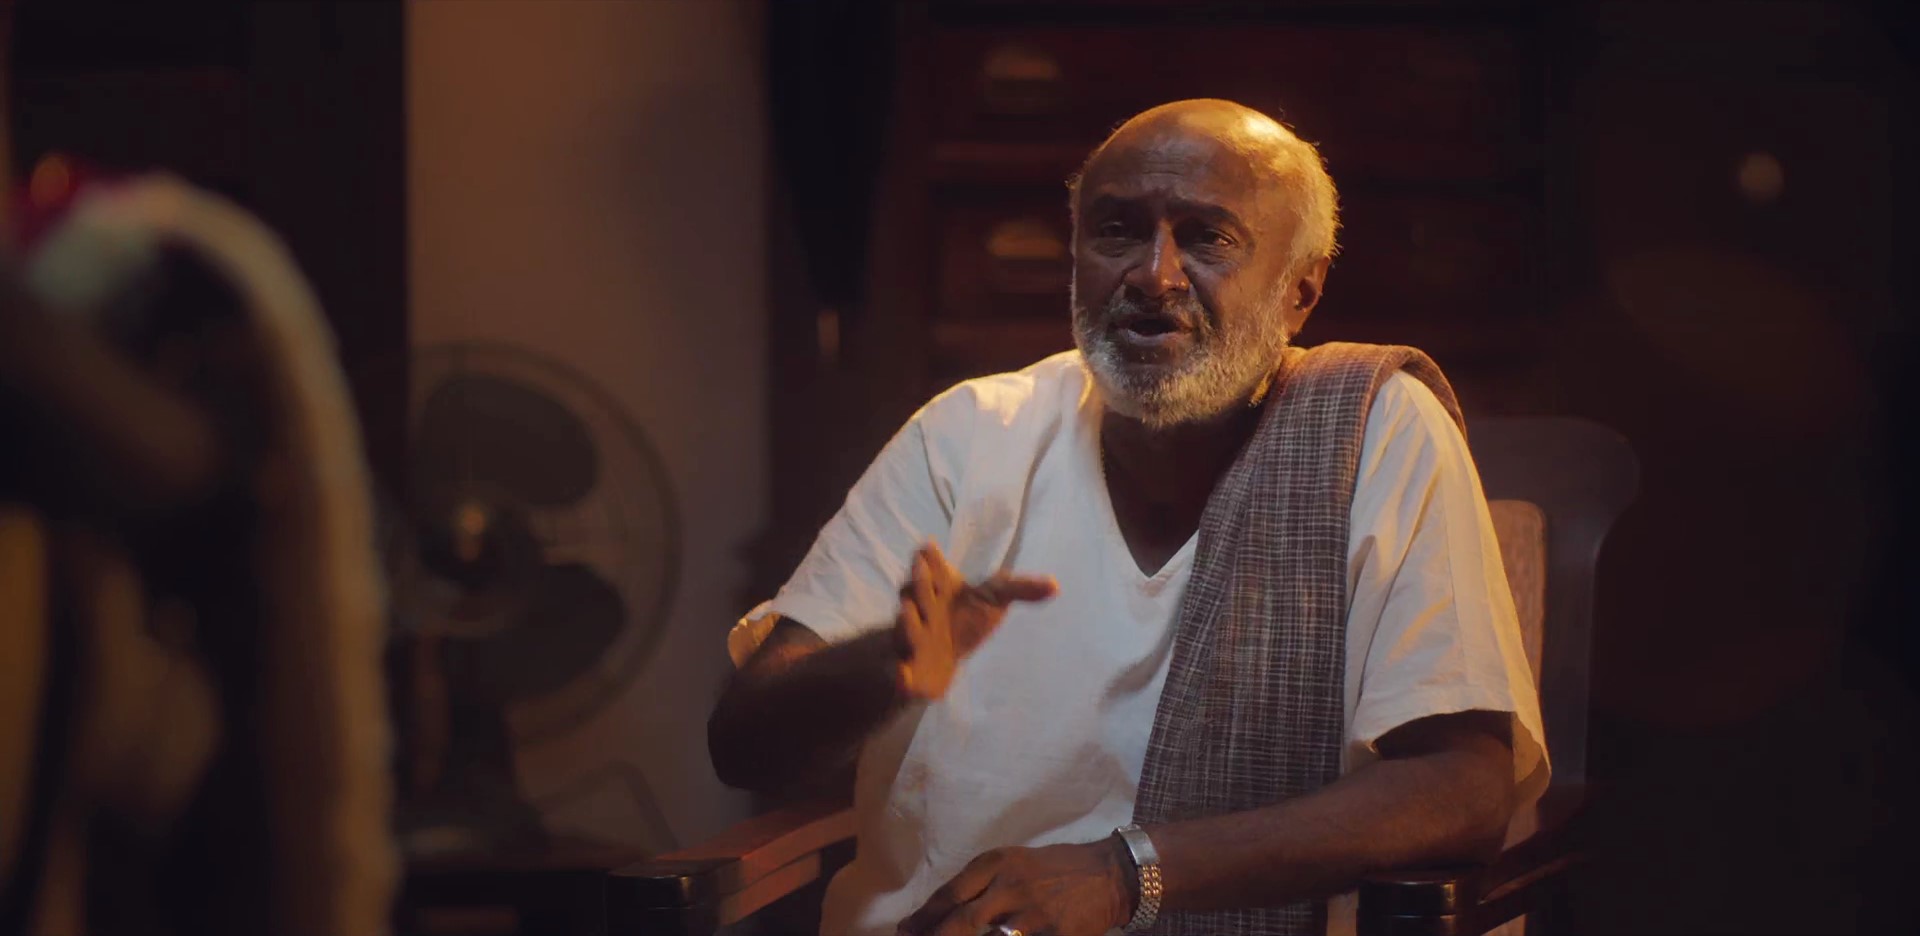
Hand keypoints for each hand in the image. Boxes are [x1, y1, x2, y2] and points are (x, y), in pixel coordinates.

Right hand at [894, 541, 1055, 699]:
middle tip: (921, 572)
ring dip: (906, 621)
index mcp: (939, 587)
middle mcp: (921, 608)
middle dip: (917, 584)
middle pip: (914, 593)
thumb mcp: (994, 600)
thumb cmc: (967, 619)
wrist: (942, 657)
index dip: (930, 560)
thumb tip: (1056, 586)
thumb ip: (1020, 590)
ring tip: (910, 615)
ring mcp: (911, 637)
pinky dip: (899, 676)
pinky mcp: (909, 668)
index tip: (929, 548)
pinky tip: (902, 676)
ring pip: (904, 628)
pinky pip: (898, 673)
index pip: (930, 567)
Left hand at [896, 840, 1133, 935]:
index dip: (924, 918)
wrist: (1107, 874)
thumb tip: (942, 912)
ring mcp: (1032, 914)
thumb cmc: (1055, 868)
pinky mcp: (1053, 934)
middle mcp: (1010, 886)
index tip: (905, 931)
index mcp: (997, 864)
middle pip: (960, 922)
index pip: (950, 894)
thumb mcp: (1014, 862)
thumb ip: (980, 883)